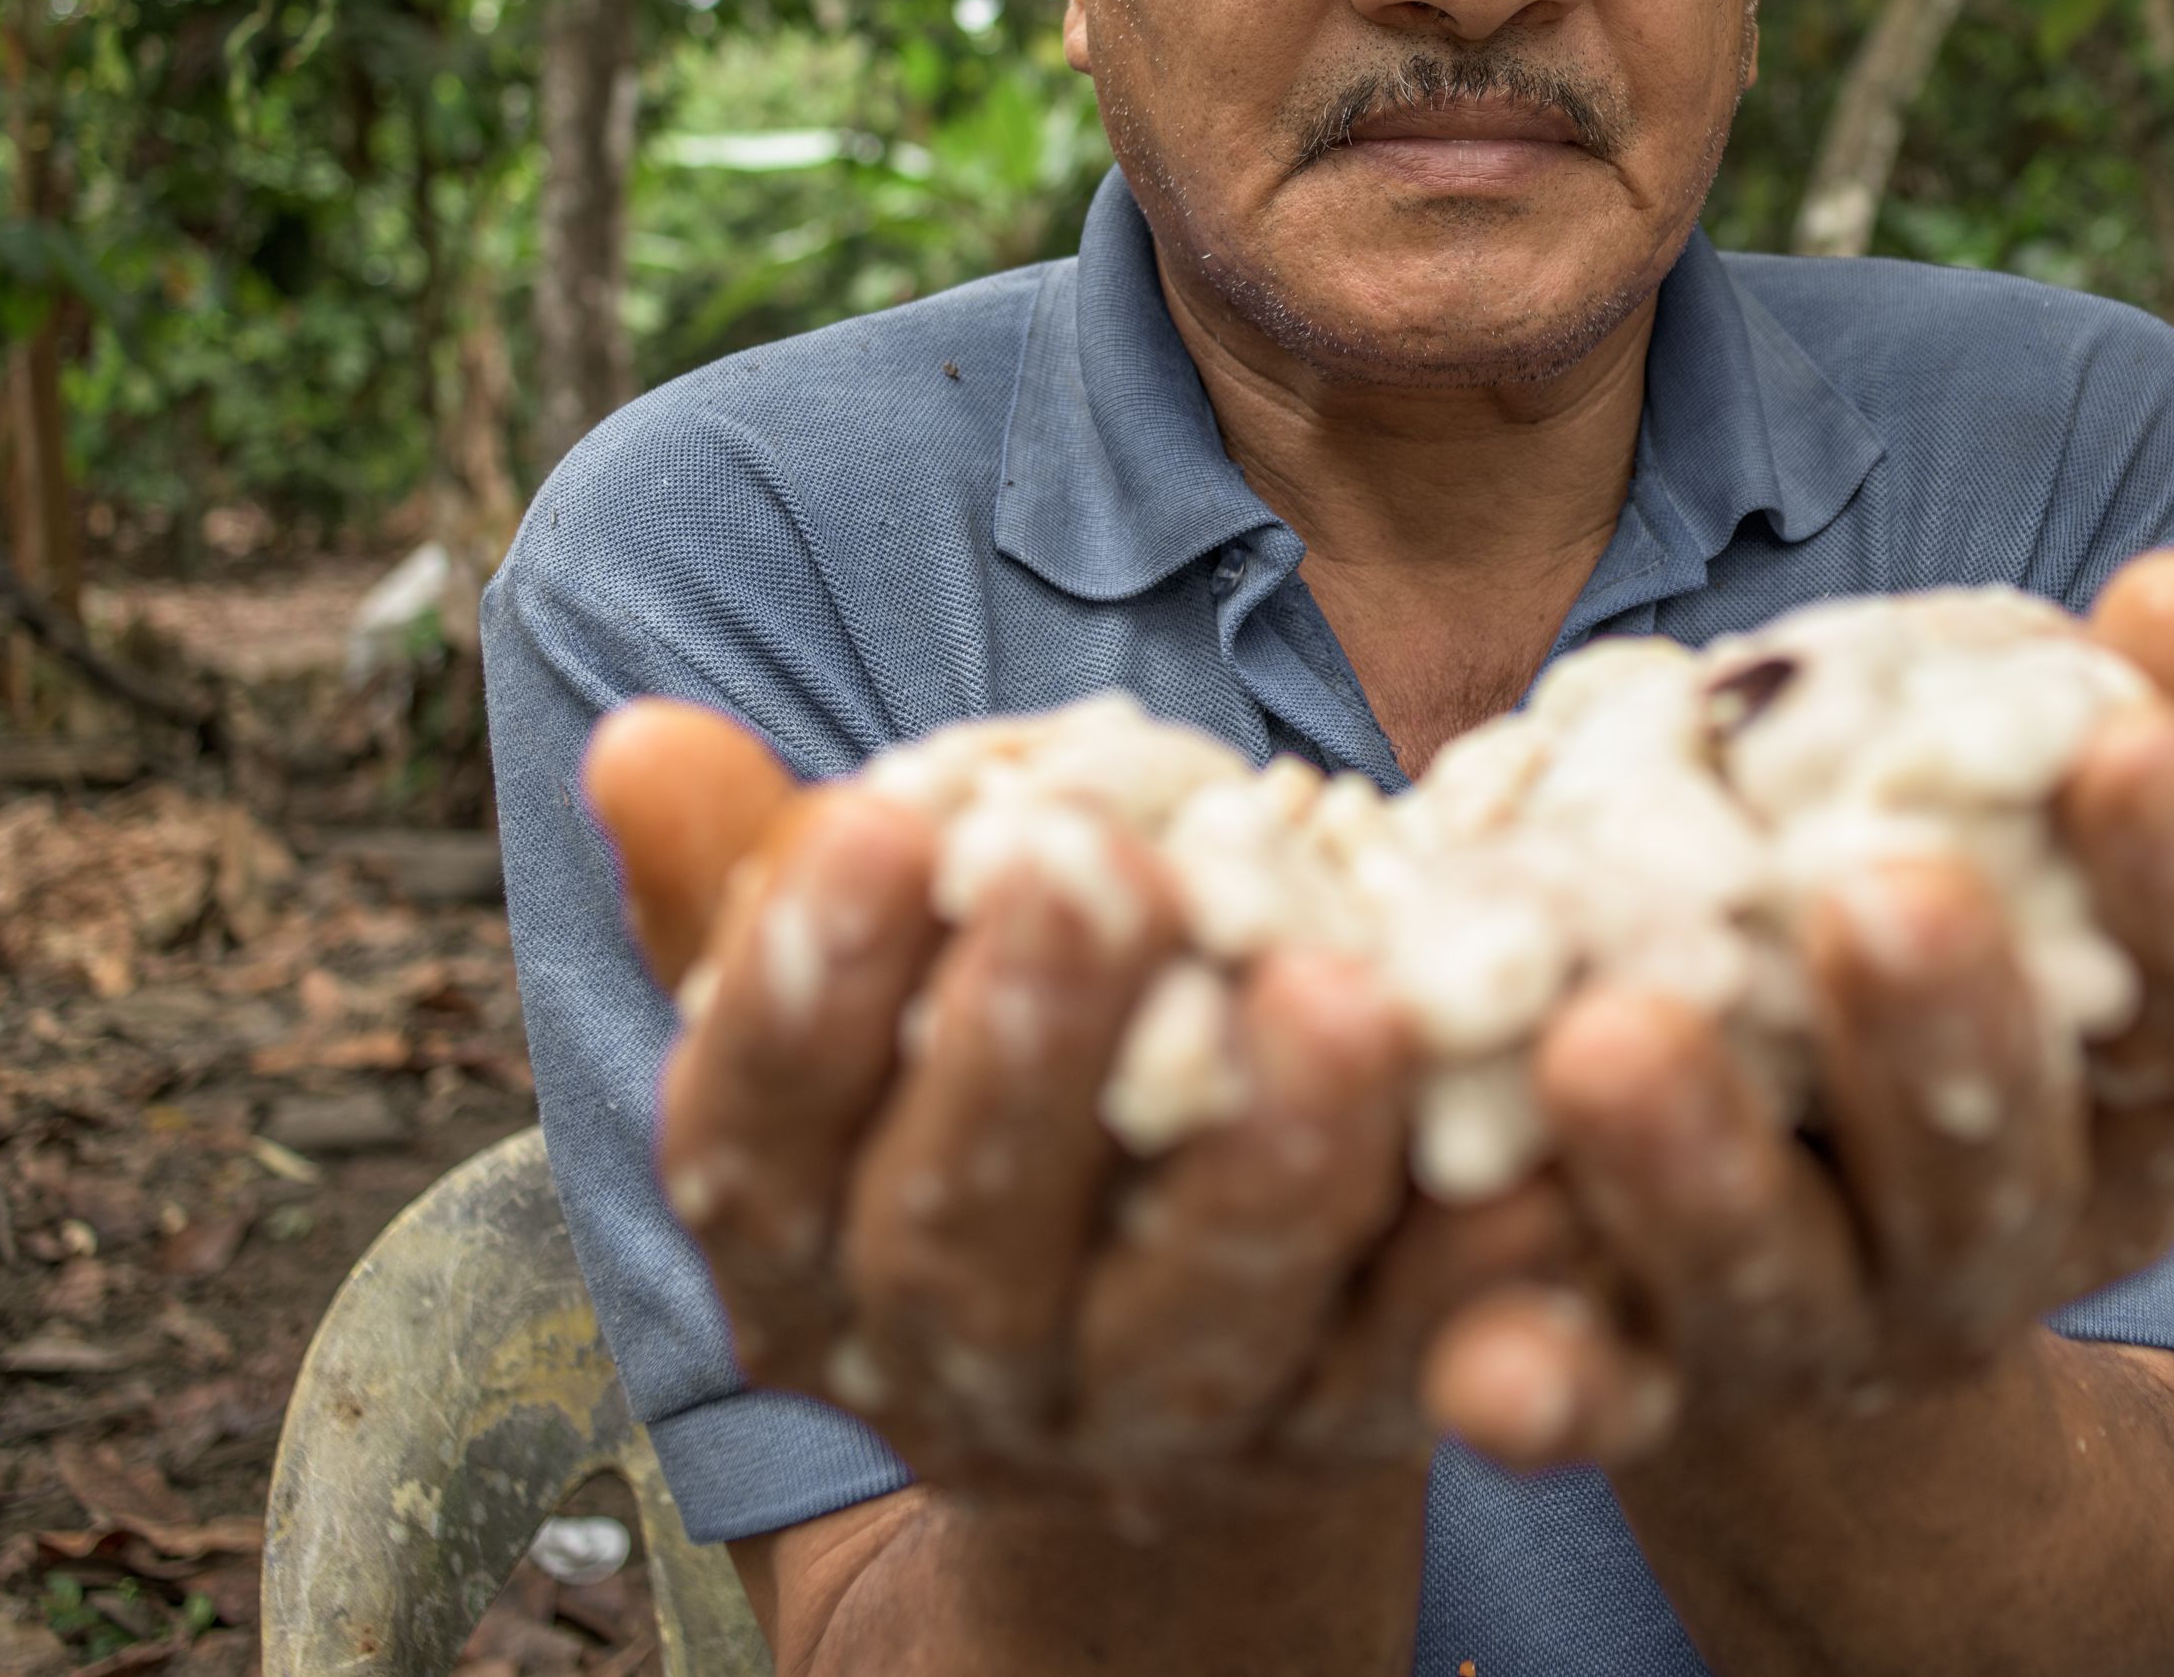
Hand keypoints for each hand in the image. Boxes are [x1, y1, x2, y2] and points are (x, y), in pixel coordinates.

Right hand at [586, 707, 1577, 1508]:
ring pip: (1195, 1321)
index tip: (873, 819)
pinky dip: (1471, 1264)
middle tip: (1091, 871)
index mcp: (796, 1253)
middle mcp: (949, 1367)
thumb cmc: (989, 1110)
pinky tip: (1535, 1144)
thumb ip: (755, 887)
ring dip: (1263, 1163)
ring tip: (1326, 991)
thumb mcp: (864, 1006)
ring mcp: (1148, 1424)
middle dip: (1024, 1054)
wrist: (1155, 1372)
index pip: (756, 1137)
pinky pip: (1409, 1362)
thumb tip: (638, 739)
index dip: (803, 989)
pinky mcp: (1336, 1435)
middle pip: (966, 1244)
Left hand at [1415, 550, 2173, 1468]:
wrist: (1809, 1276)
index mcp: (2119, 1122)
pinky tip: (1475, 1363)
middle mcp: (1988, 1252)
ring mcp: (1824, 1339)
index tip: (2121, 748)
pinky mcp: (1658, 1390)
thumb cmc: (1918, 984)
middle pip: (1984, 1171)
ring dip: (1698, 1170)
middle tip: (1881, 887)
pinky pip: (1595, 1399)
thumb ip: (2102, 736)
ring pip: (1770, 1281)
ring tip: (1611, 1034)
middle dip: (1939, 1035)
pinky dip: (1542, 1383)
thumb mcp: (2019, 868)